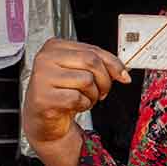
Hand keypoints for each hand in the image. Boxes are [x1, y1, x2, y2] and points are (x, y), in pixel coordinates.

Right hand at [22, 39, 130, 155]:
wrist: (44, 119)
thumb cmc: (62, 92)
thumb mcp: (80, 72)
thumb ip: (100, 65)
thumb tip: (122, 72)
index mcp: (55, 47)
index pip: (92, 50)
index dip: (113, 64)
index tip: (123, 75)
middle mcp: (46, 59)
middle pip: (91, 62)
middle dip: (104, 80)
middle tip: (102, 91)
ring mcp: (43, 78)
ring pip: (86, 80)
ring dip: (93, 94)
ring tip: (84, 98)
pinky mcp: (44, 97)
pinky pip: (77, 98)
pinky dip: (83, 105)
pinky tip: (74, 105)